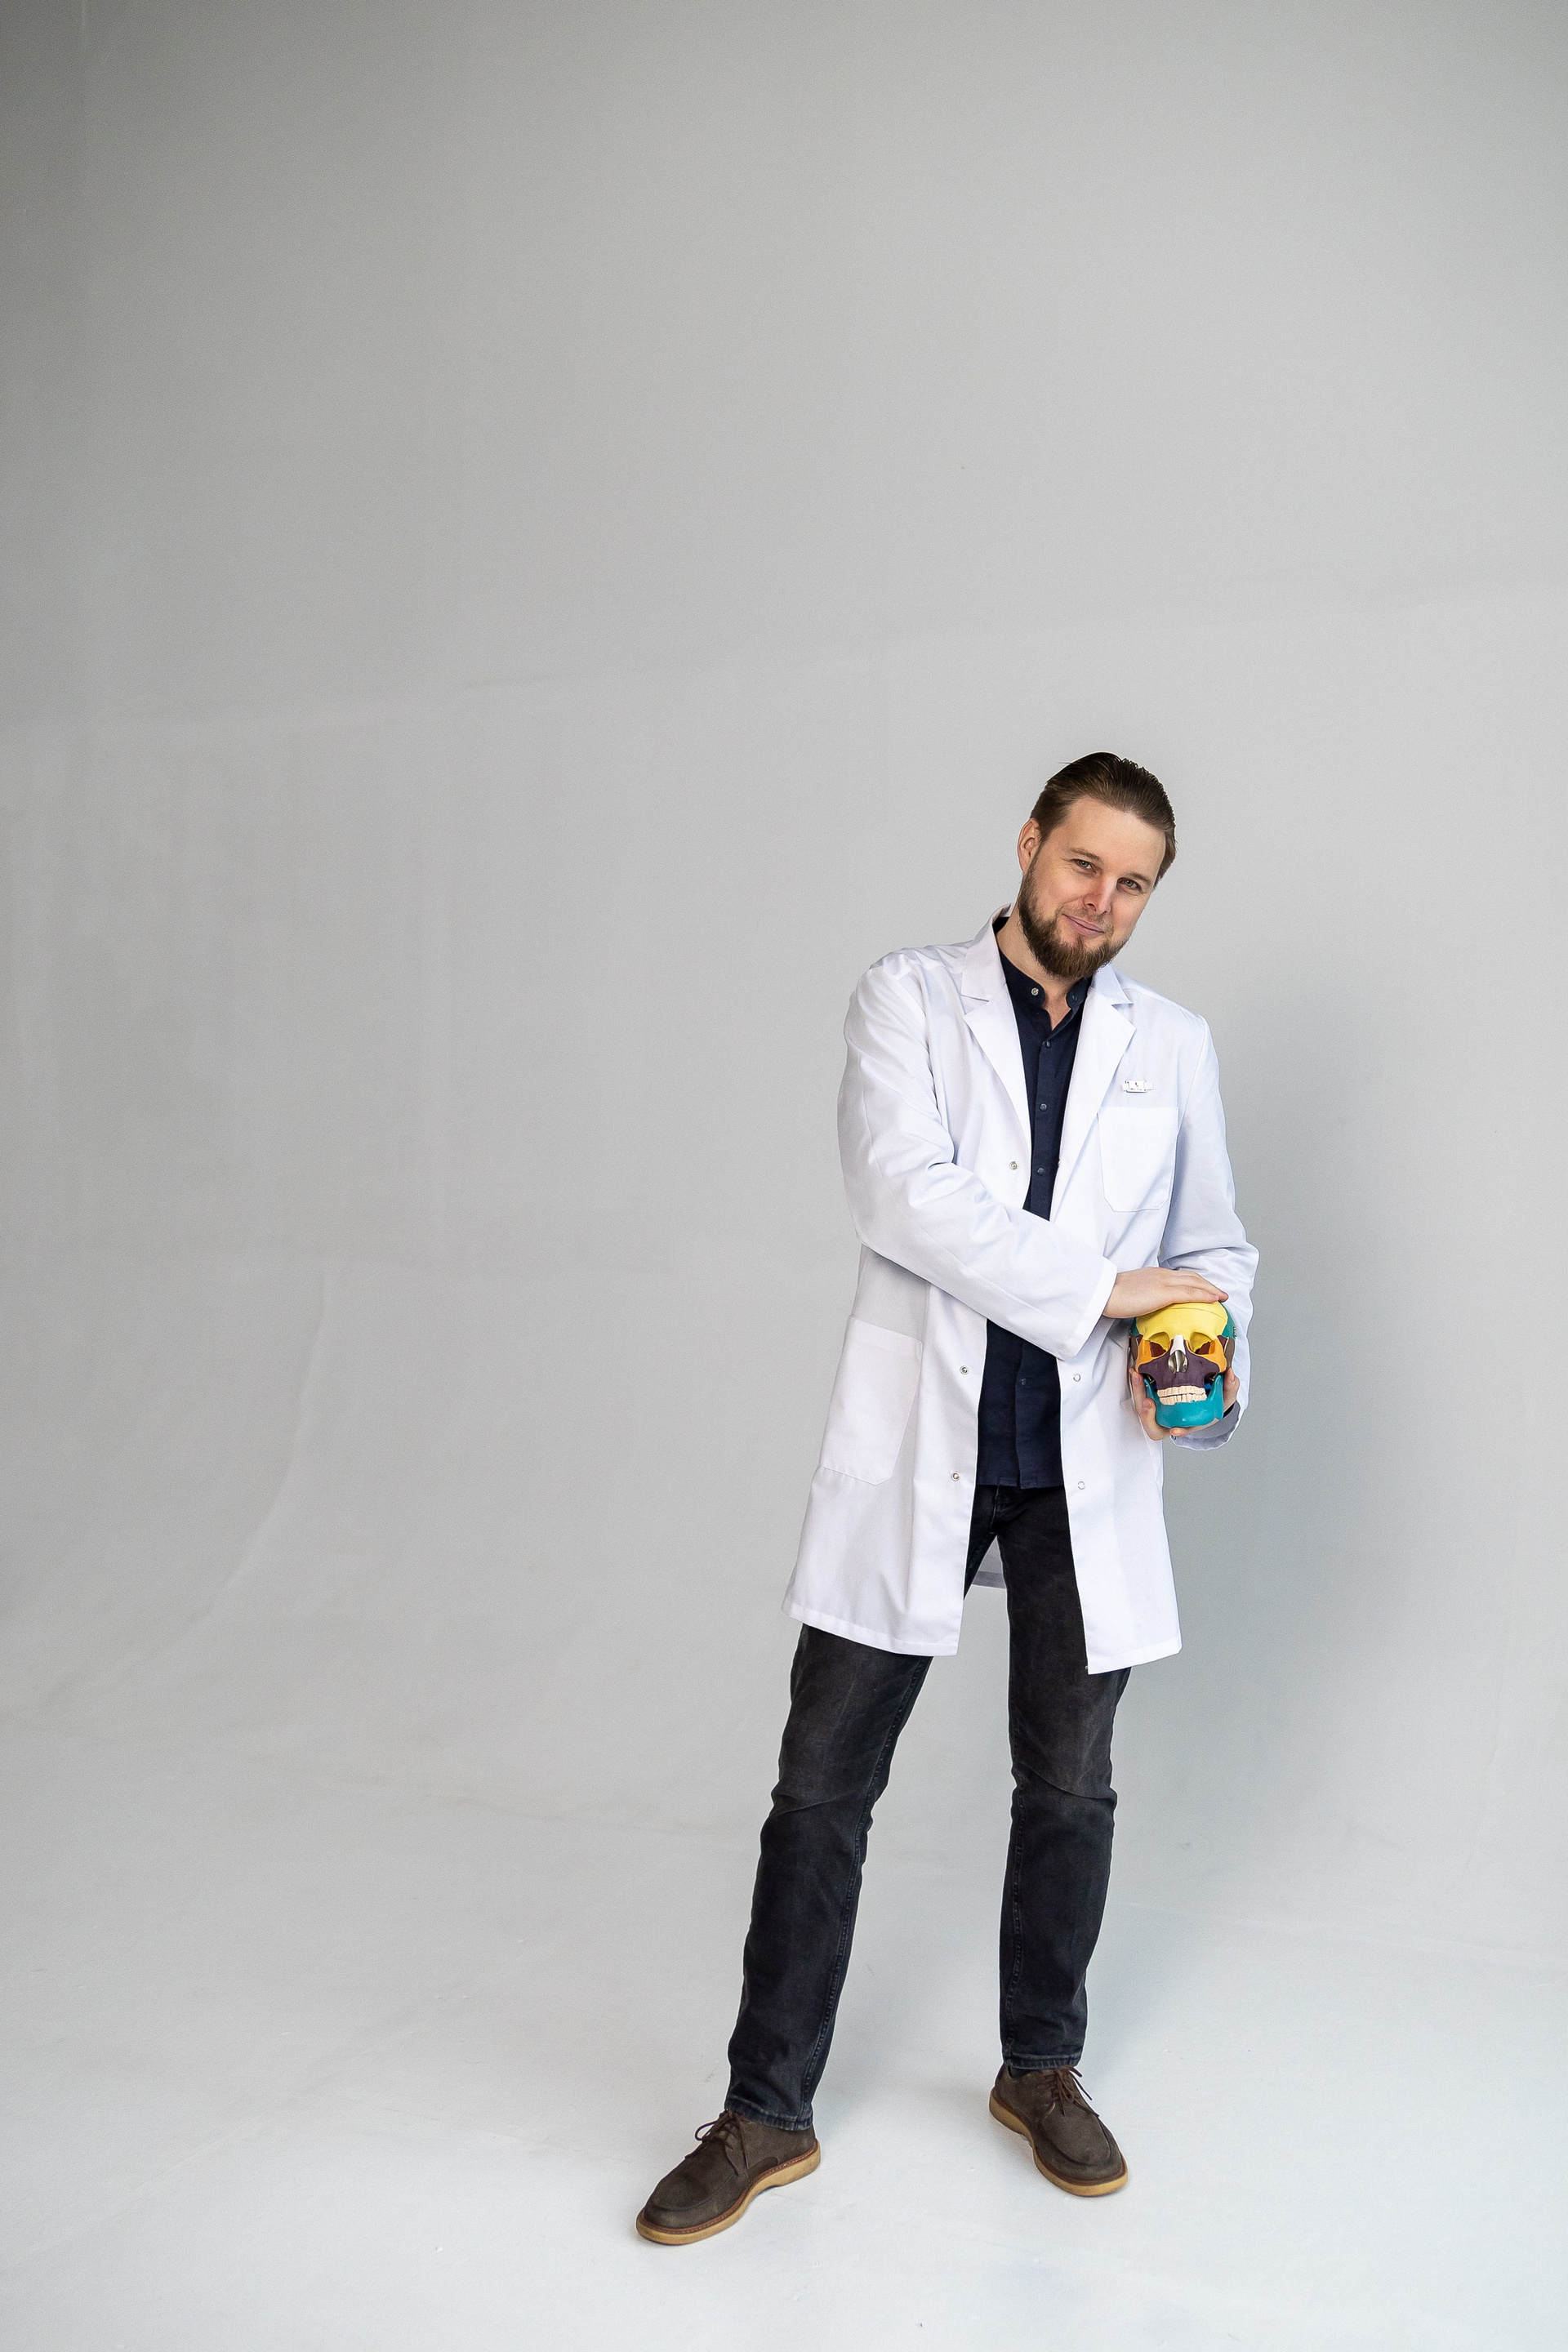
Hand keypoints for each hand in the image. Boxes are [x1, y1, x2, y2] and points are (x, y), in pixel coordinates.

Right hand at [1104, 1266, 1226, 1321]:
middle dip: (1208, 1284)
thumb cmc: (1112, 1296)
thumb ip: (1143, 1296)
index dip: (1196, 1282)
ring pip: (1195, 1283)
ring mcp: (1164, 1282)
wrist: (1104, 1293)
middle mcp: (1162, 1275)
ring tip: (1222, 1297)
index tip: (1205, 1289)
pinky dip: (1205, 1295)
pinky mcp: (1164, 1293)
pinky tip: (1214, 1299)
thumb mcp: (1132, 1293)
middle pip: (1192, 1277)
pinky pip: (1190, 1293)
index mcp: (1154, 1274)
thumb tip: (1148, 1306)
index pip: (1181, 1276)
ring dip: (1211, 1289)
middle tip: (1220, 1293)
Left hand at [1128, 1354, 1238, 1440]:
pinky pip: (1142, 1391)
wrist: (1199, 1391)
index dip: (1179, 1431)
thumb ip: (1230, 1388)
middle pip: (1153, 1422)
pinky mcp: (1152, 1394)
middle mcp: (1169, 1418)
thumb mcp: (1224, 1397)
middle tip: (1147, 1401)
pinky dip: (1138, 1382)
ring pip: (1143, 1405)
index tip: (1175, 1430)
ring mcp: (1159, 1407)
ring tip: (1137, 1375)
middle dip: (1147, 1413)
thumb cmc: (1211, 1401)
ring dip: (1138, 1391)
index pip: (1182, 1431)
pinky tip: (1137, 1369)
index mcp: (1187, 1424)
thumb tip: (1231, 1374)